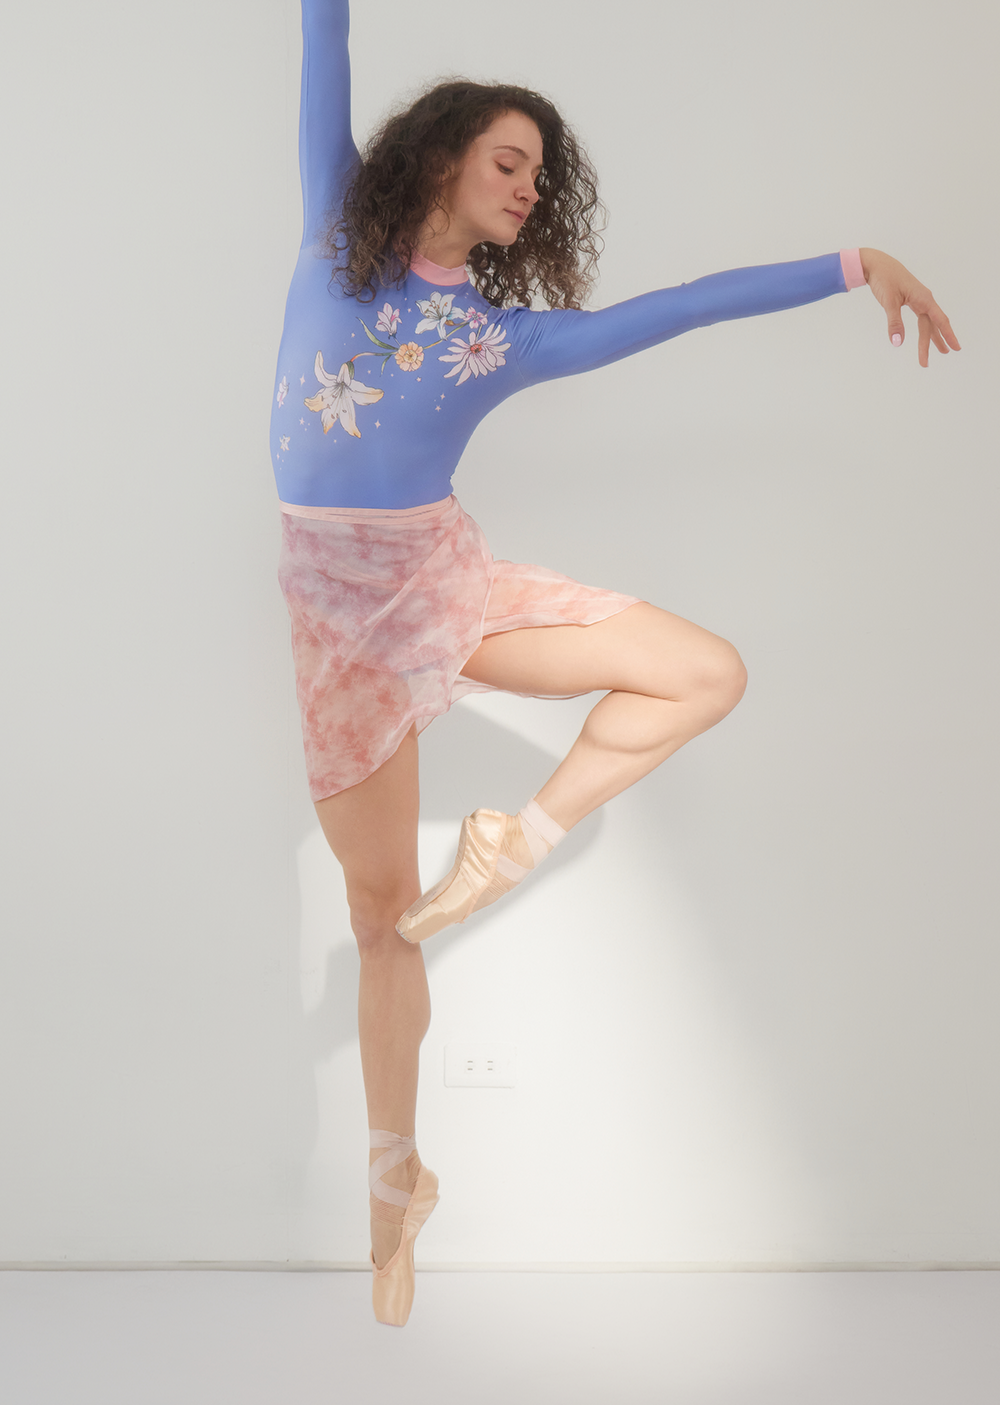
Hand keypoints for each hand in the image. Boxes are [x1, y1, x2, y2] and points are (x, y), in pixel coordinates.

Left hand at [859, 248, 960, 367]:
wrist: (877, 264)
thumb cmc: (884, 279)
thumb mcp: (889, 302)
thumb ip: (894, 322)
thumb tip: (898, 343)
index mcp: (923, 298)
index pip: (939, 320)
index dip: (948, 335)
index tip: (955, 348)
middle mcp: (924, 299)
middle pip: (930, 326)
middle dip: (931, 344)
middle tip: (927, 363)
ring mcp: (919, 299)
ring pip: (927, 322)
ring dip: (932, 338)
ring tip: (940, 351)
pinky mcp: (912, 300)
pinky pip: (922, 317)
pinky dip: (925, 328)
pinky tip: (927, 335)